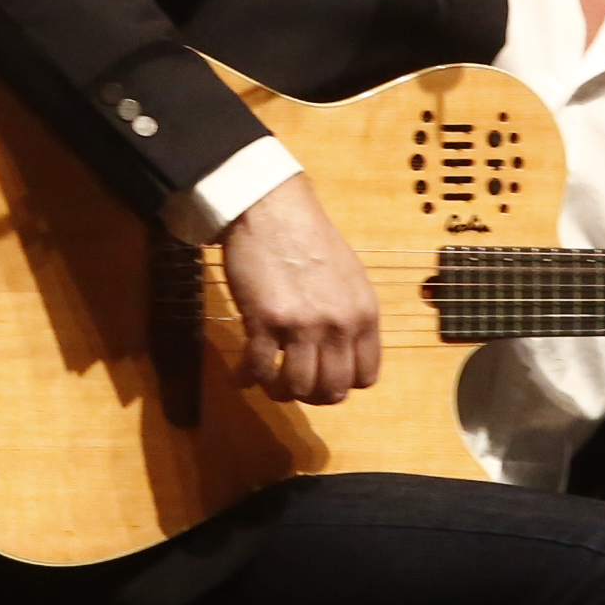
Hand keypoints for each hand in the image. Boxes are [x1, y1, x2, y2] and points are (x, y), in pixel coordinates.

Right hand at [216, 175, 380, 404]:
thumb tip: (342, 352)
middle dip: (311, 396)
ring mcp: (302, 326)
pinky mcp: (265, 322)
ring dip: (278, 391)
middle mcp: (339, 325)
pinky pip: (258, 369)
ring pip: (296, 388)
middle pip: (331, 390)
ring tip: (266, 381)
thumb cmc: (310, 238)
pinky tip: (239, 375)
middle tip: (294, 386)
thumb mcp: (349, 277)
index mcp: (364, 314)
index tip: (325, 379)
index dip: (343, 385)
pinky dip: (246, 379)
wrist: (273, 209)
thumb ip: (350, 316)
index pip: (365, 376)